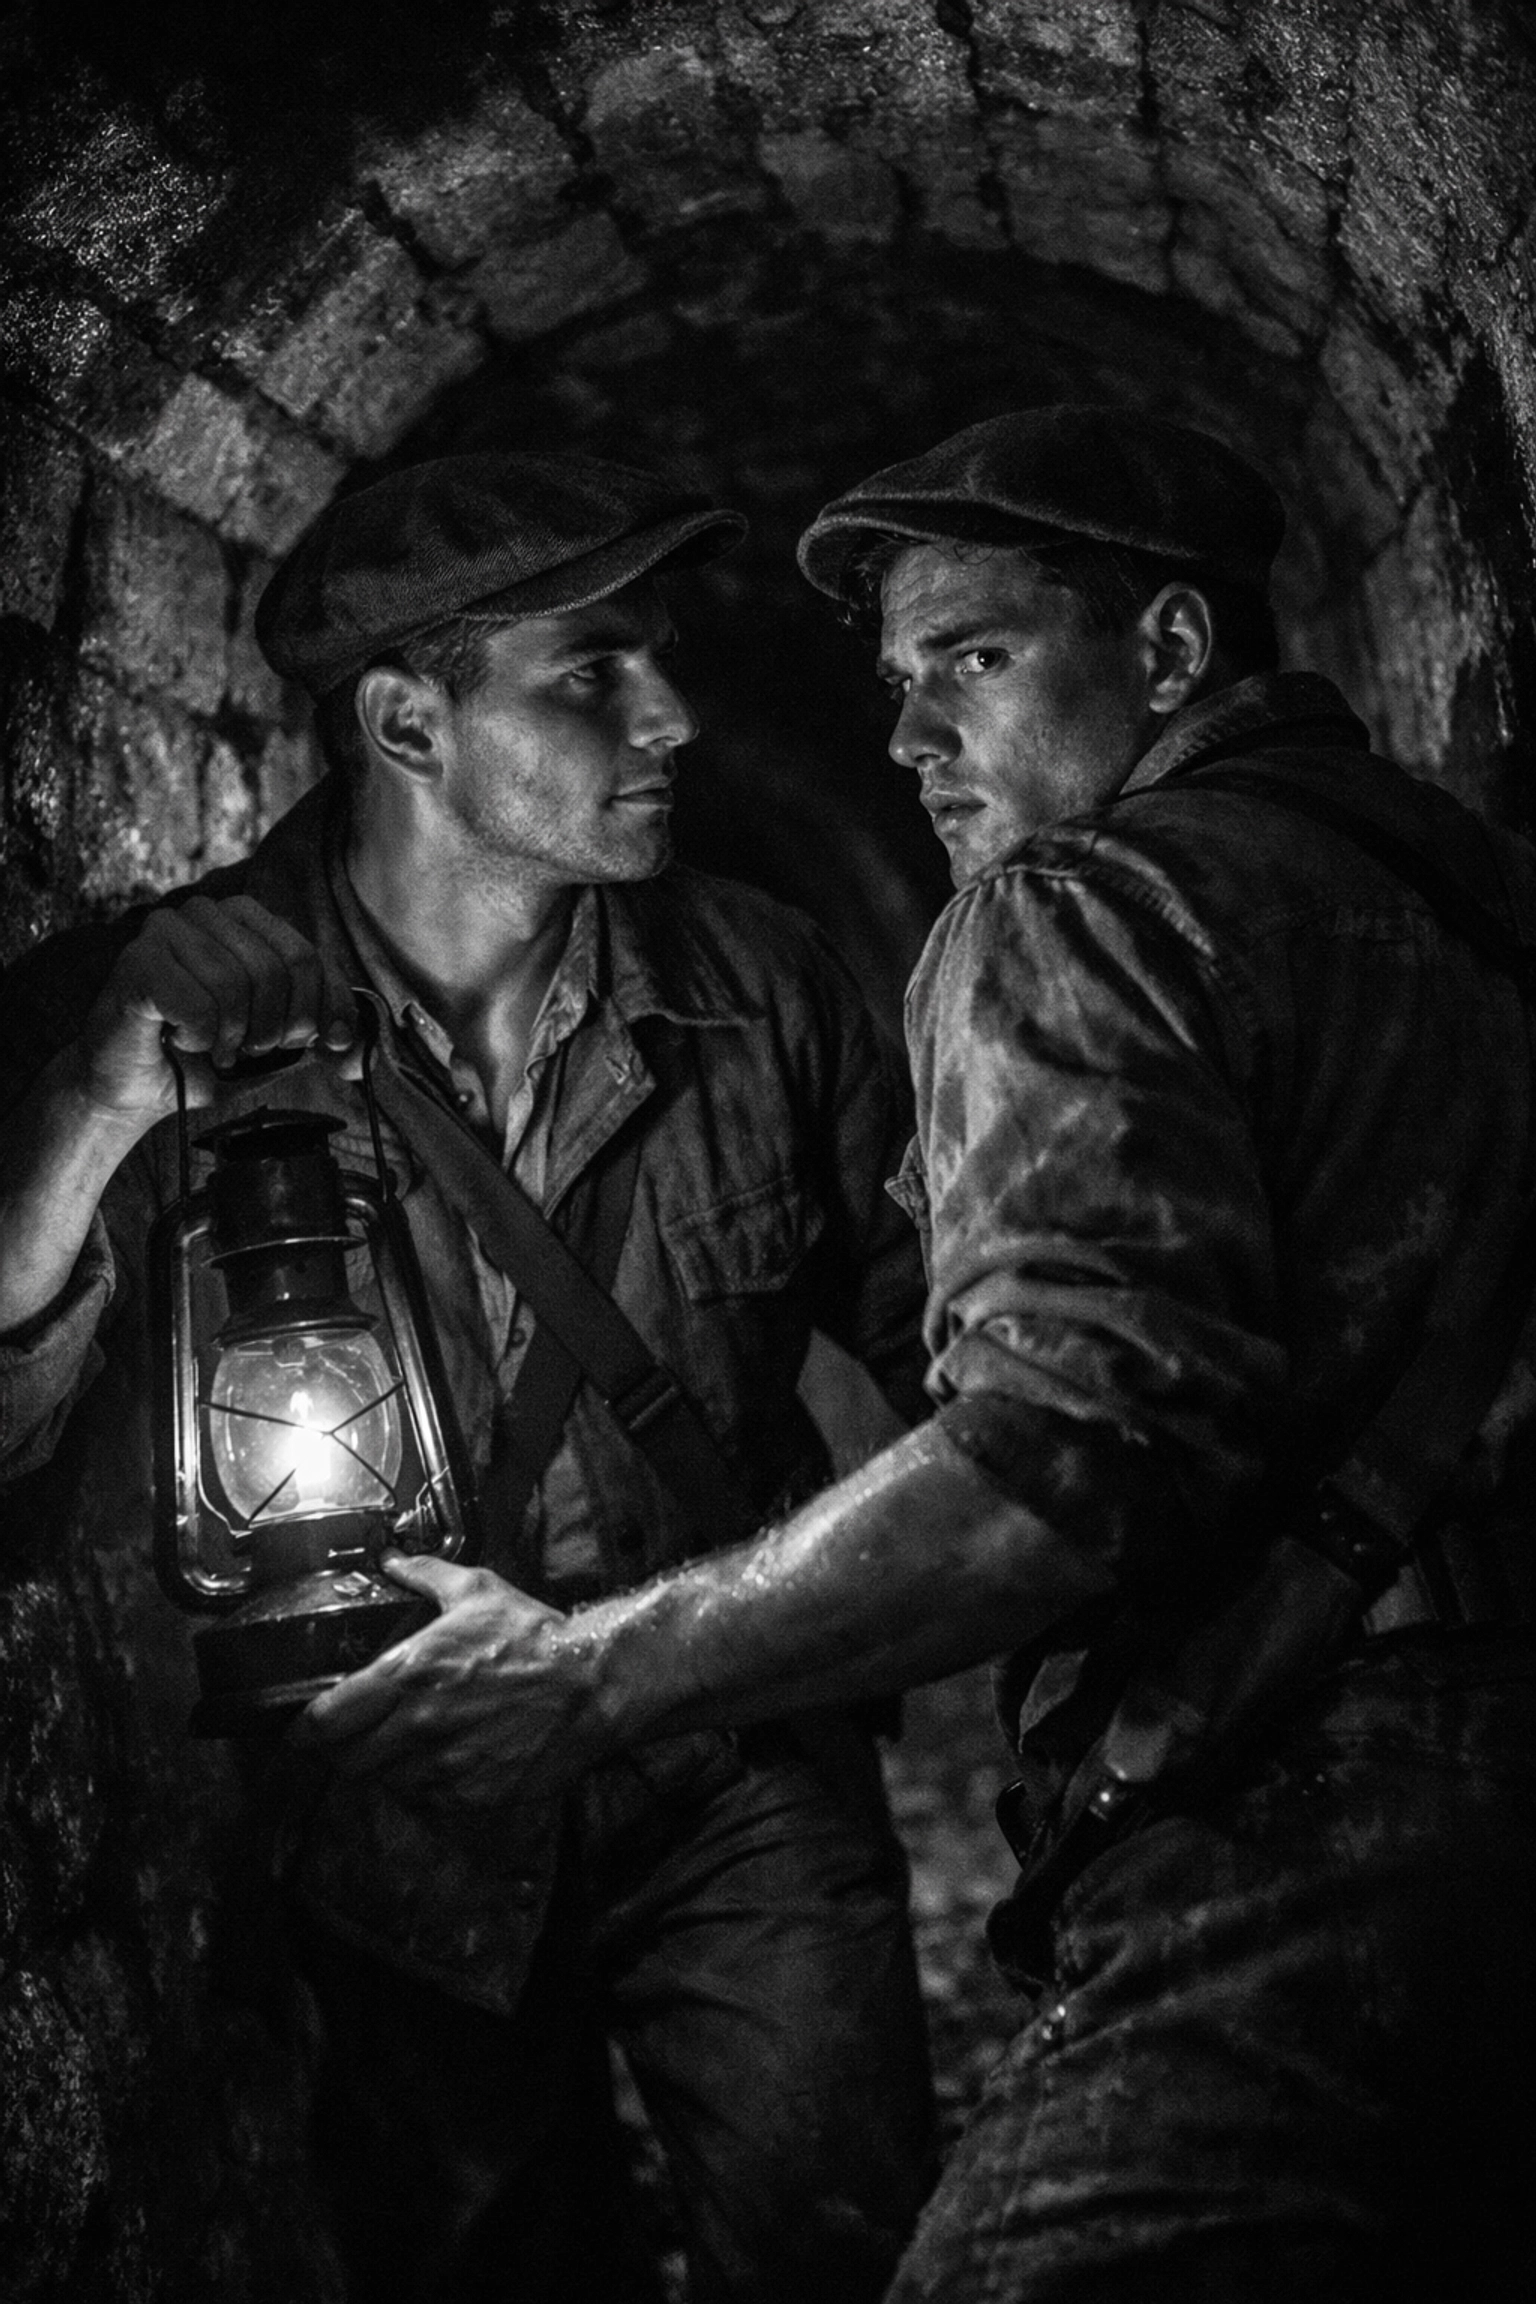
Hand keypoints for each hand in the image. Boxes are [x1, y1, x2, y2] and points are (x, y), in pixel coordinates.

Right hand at [75, 894, 357, 1124]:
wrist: (140, 1085)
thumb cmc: (209, 1056)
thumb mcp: (279, 1045)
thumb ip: (321, 1034)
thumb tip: (360, 1046)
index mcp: (247, 919)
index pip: (310, 958)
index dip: (323, 1010)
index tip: (319, 1044)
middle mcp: (208, 912)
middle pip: (280, 968)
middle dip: (276, 1027)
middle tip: (251, 1049)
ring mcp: (167, 929)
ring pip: (235, 985)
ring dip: (233, 1035)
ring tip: (216, 1046)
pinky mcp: (137, 961)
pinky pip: (198, 1005)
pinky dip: (199, 1037)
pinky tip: (181, 1038)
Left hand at [291, 1555, 611, 1808]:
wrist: (590, 1683)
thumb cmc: (533, 1636)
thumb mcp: (476, 1591)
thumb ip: (424, 1576)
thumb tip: (391, 1560)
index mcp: (408, 1675)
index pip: (326, 1721)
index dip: (303, 1733)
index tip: (299, 1734)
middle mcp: (418, 1726)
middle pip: (347, 1760)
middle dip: (344, 1751)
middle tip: (353, 1739)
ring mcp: (445, 1765)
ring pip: (385, 1783)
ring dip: (384, 1769)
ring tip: (402, 1749)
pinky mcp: (471, 1793)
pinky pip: (427, 1800)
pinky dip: (424, 1787)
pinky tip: (440, 1763)